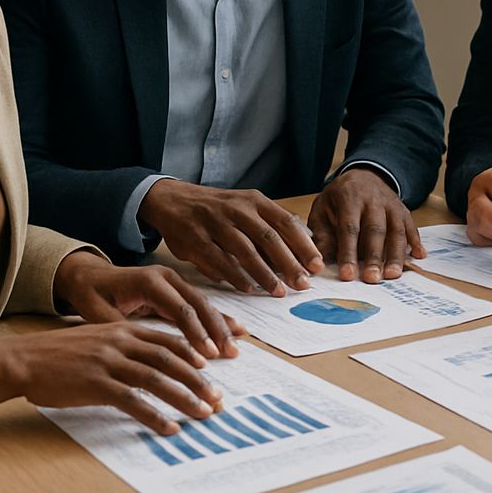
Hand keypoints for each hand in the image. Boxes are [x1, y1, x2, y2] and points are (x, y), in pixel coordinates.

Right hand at [0, 323, 224, 434]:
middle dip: (200, 379)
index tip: (214, 370)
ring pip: (158, 379)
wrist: (24, 359)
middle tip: (218, 398)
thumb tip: (154, 360)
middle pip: (171, 359)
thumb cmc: (60, 353)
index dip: (195, 354)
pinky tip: (169, 428)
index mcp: (124, 330)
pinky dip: (154, 415)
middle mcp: (121, 342)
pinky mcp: (96, 384)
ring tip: (203, 413)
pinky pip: (133, 401)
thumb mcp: (97, 338)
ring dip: (185, 398)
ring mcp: (109, 363)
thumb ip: (126, 345)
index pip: (170, 340)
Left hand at [53, 251, 245, 359]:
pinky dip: (216, 319)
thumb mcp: (98, 314)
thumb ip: (121, 330)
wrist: (87, 275)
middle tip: (231, 352)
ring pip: (203, 304)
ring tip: (237, 345)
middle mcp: (167, 278)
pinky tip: (234, 329)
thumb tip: (141, 352)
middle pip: (199, 304)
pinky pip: (199, 305)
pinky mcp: (176, 289)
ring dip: (221, 325)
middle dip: (217, 329)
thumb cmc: (90, 295)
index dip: (196, 333)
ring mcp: (174, 281)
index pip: (181, 309)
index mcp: (149, 282)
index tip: (208, 355)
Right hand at [138, 178, 322, 295]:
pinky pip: (219, 260)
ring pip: (245, 251)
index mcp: (254, 201)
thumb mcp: (247, 206)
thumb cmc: (219, 209)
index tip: (318, 265)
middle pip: (269, 238)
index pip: (286, 222)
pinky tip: (248, 289)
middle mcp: (237, 209)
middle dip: (289, 264)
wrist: (173, 200)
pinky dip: (235, 276)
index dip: (304, 245)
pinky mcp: (195, 239)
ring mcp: (215, 223)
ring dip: (264, 274)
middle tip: (303, 284)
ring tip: (278, 292)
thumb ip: (271, 225)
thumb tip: (304, 248)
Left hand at [308, 167, 421, 282]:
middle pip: (375, 231)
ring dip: (396, 255)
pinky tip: (419, 257)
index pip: (349, 228)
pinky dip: (416, 242)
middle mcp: (373, 201)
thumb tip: (316, 263)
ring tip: (392, 275)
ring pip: (396, 231)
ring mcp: (392, 205)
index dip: (349, 252)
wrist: (363, 175)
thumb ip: (321, 235)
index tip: (347, 275)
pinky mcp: (404, 211)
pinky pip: (411, 227)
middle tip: (372, 279)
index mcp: (349, 199)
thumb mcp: (322, 209)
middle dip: (374, 257)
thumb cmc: (339, 198)